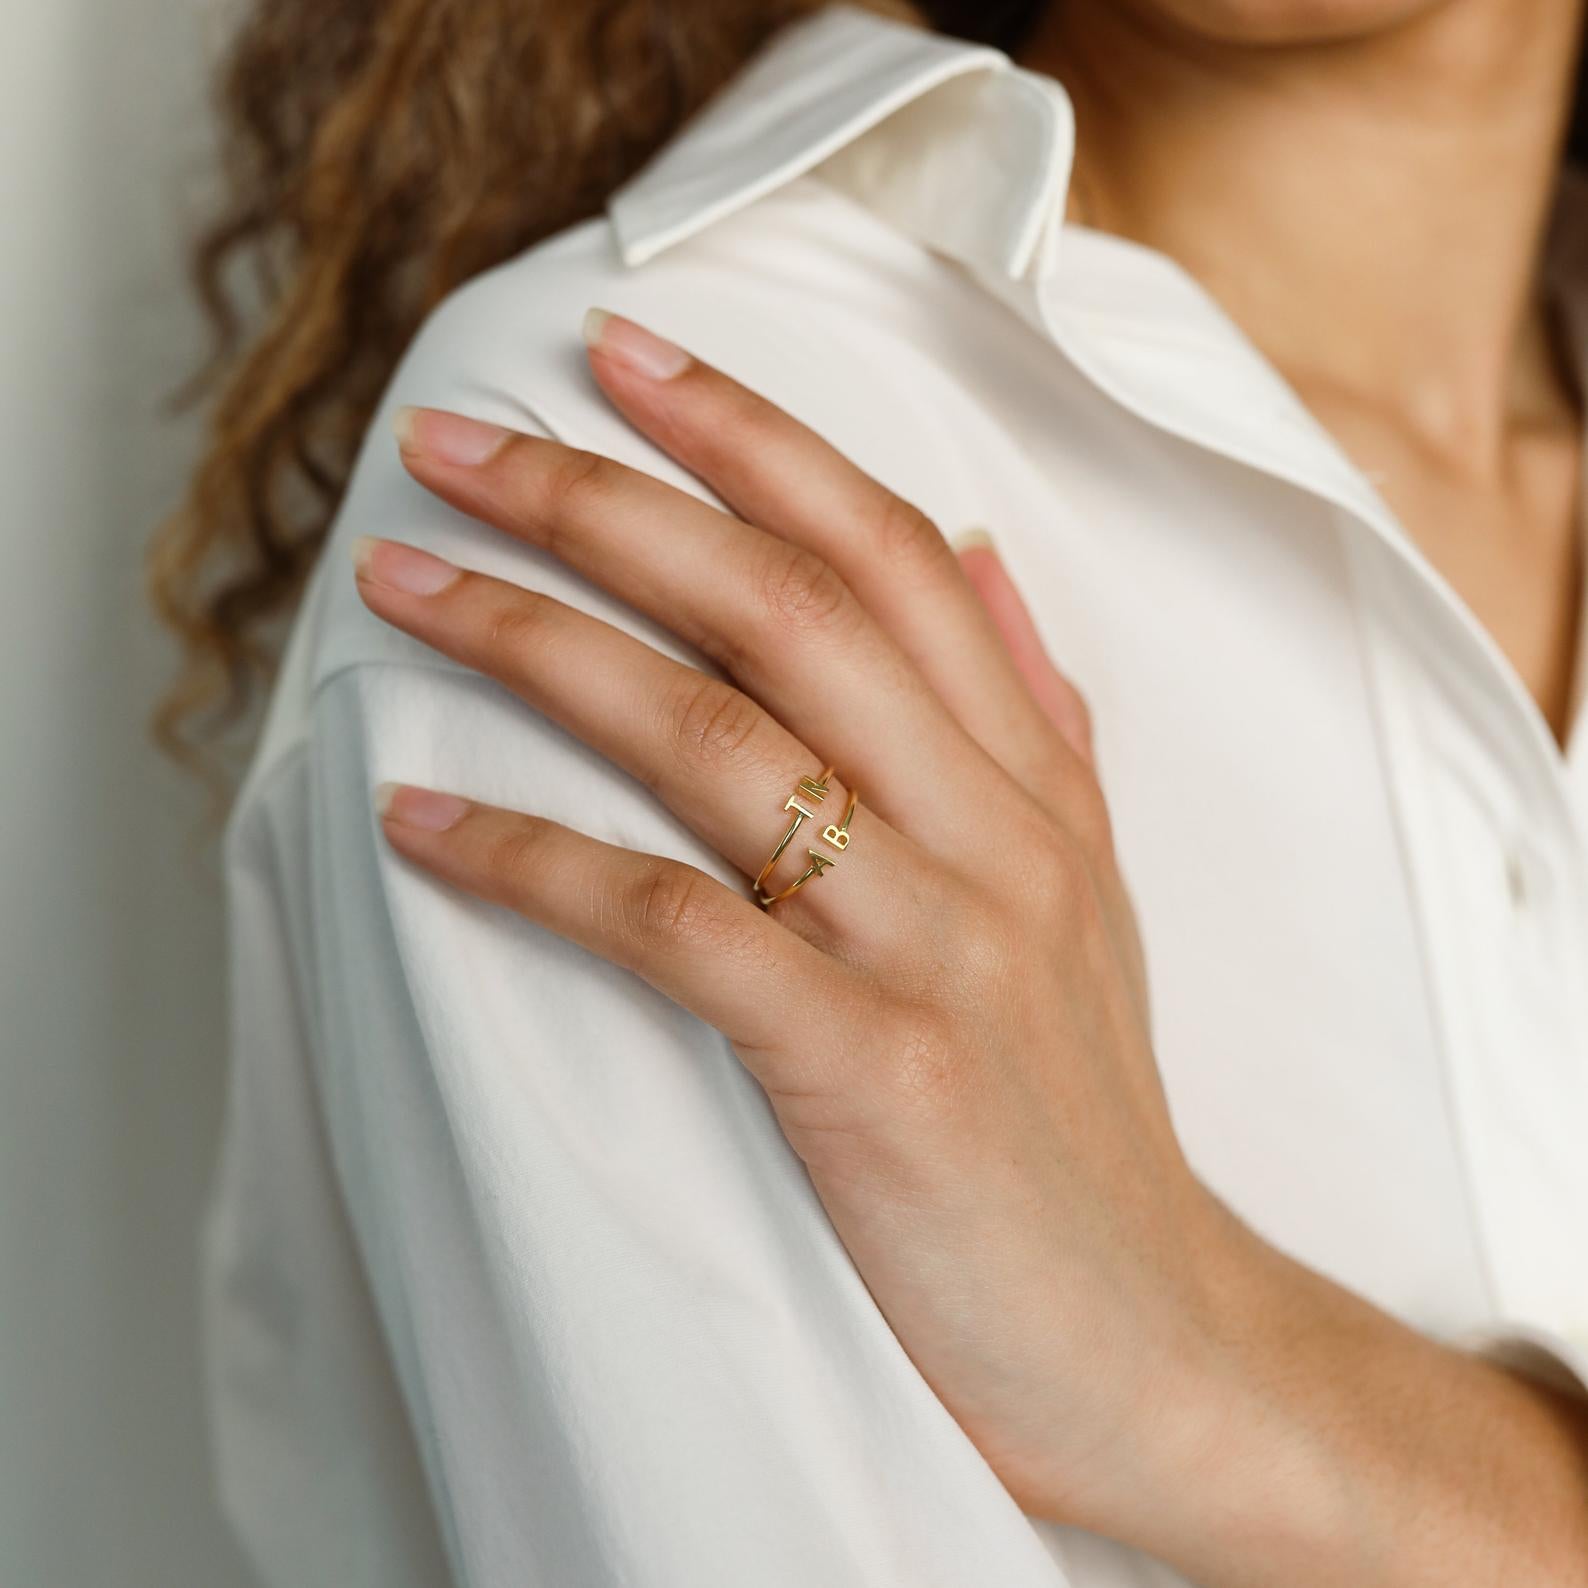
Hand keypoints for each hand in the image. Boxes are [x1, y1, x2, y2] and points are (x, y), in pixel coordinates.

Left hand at [352, 309, 1235, 1548]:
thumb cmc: (1086, 1116)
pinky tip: (424, 822)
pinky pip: (677, 929)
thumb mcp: (1091, 891)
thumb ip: (1037, 718)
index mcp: (1036, 781)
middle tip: (458, 442)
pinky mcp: (872, 1069)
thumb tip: (976, 562)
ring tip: (410, 587)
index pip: (891, 552)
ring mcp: (935, 944)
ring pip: (718, 740)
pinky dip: (538, 863)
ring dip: (541, 645)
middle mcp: (992, 832)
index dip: (756, 439)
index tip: (627, 362)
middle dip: (608, 504)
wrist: (1157, 1331)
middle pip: (784, 610)